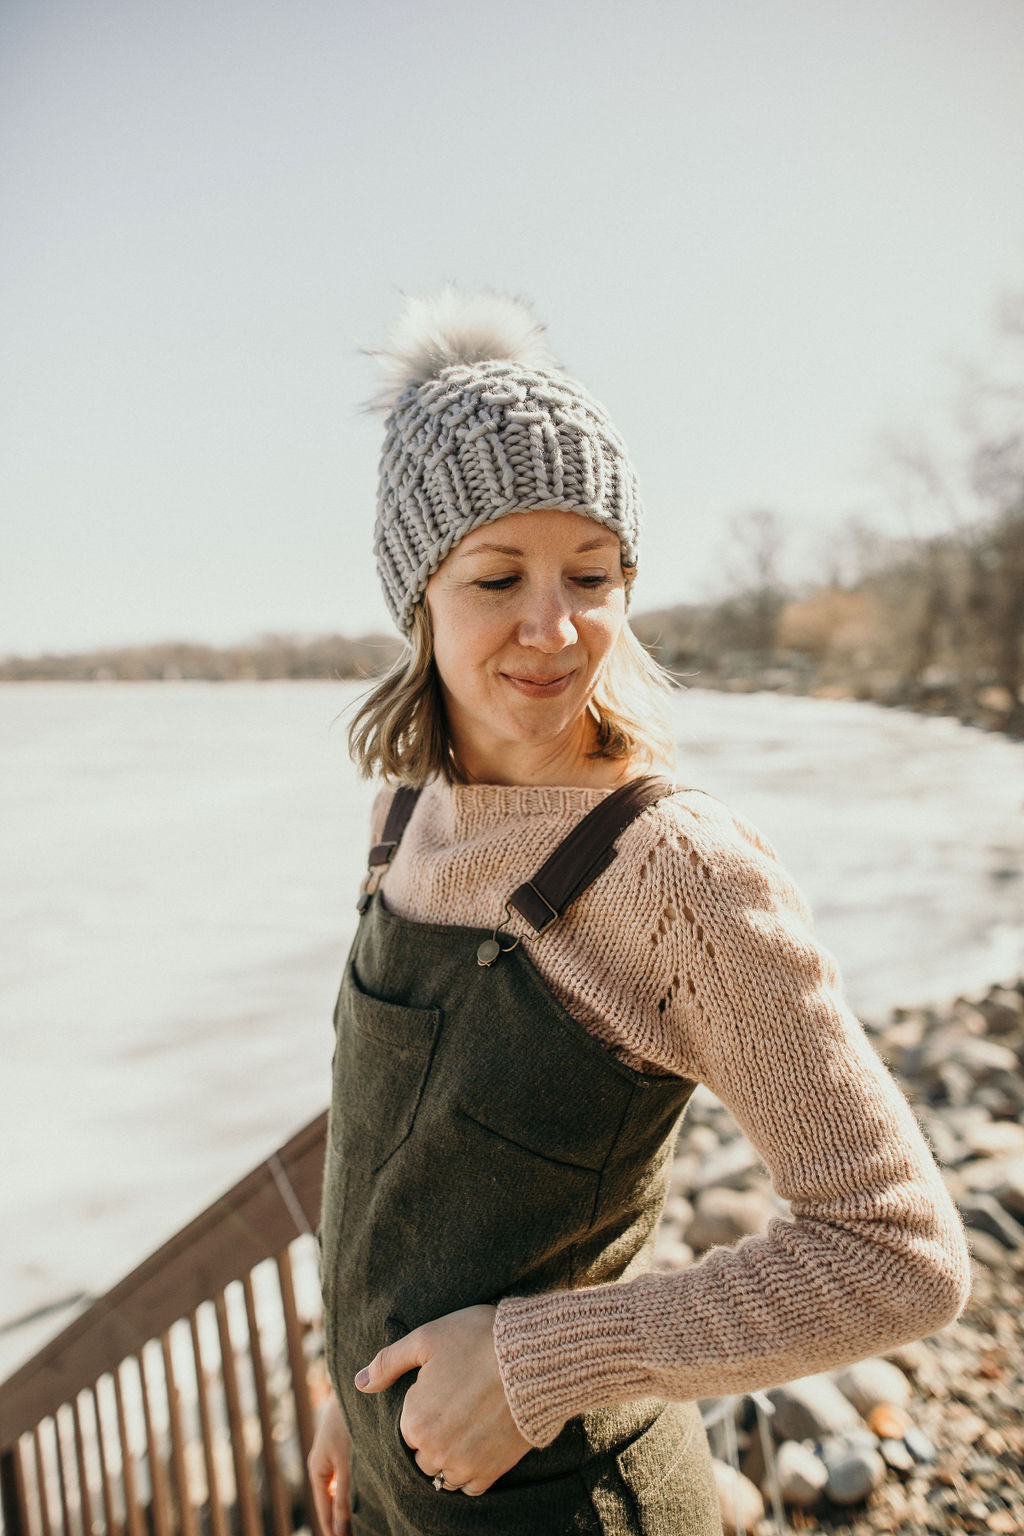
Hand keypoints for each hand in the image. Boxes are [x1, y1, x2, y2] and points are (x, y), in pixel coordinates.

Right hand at [307, 1392, 351, 1535]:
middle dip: (340, 1519)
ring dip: (348, 1503)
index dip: (334, 1529)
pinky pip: (347, 1474)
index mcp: (317, 1469)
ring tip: (364, 1521)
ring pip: (340, 1487)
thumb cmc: (347, 1423)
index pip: (325, 1510)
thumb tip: (340, 1532)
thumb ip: (344, 1497)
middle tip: (354, 1535)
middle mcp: (323, 1463)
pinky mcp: (345, 1444)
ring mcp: (333, 1453)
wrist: (354, 1387)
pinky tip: (368, 1490)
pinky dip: (354, 1487)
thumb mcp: (346, 1464)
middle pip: (331, 1500)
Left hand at [355, 1304, 530, 1495]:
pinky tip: (480, 1443)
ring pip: (443, 1474)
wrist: (534, 1358)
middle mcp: (435, 1451)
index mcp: (414, 1421)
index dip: (422, 1409)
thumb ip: (388, 1362)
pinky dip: (471, 1471)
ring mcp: (464, 1465)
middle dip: (433, 1436)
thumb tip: (359, 1383)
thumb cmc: (478, 1341)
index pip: (405, 1430)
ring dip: (450, 1456)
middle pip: (422, 1455)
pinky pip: (470, 1486)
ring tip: (469, 1424)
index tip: (442, 1390)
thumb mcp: (427, 1338)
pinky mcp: (492, 1472)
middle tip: (457, 1406)